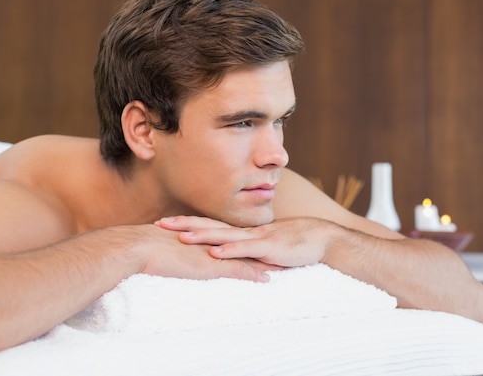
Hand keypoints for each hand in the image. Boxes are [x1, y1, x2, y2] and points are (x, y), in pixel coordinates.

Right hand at [128, 223, 274, 281]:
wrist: (140, 246)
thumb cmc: (146, 248)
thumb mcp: (166, 247)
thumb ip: (175, 249)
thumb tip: (175, 253)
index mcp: (202, 237)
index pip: (228, 239)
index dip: (245, 242)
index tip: (259, 244)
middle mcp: (211, 241)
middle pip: (243, 244)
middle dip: (262, 247)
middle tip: (281, 249)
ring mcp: (212, 252)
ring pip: (245, 256)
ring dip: (264, 261)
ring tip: (283, 264)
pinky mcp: (210, 265)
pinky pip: (236, 270)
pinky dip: (252, 274)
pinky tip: (266, 279)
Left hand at [157, 216, 337, 267]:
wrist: (322, 239)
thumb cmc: (296, 244)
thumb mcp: (268, 249)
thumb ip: (251, 252)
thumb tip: (233, 259)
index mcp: (245, 232)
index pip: (212, 225)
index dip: (190, 223)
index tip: (168, 222)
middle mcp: (247, 232)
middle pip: (211, 226)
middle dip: (185, 224)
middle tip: (160, 223)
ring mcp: (257, 238)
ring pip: (225, 235)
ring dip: (203, 235)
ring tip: (181, 236)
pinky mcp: (269, 248)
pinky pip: (246, 249)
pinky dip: (230, 250)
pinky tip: (215, 252)